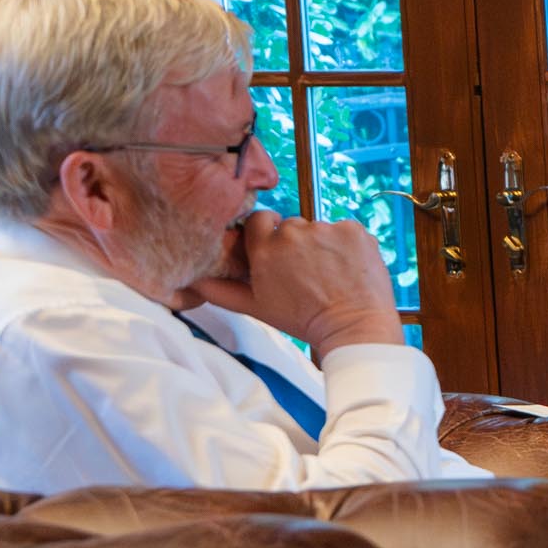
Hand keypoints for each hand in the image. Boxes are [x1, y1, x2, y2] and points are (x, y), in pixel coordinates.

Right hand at [186, 210, 403, 355]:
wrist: (352, 328)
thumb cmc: (303, 320)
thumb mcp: (255, 307)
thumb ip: (220, 290)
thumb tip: (193, 279)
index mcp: (264, 248)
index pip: (259, 219)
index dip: (269, 234)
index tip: (280, 250)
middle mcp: (292, 233)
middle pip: (291, 224)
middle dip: (297, 243)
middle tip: (308, 271)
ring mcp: (325, 229)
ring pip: (319, 228)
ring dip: (323, 244)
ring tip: (330, 273)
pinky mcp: (353, 230)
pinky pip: (346, 230)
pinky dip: (348, 245)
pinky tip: (348, 267)